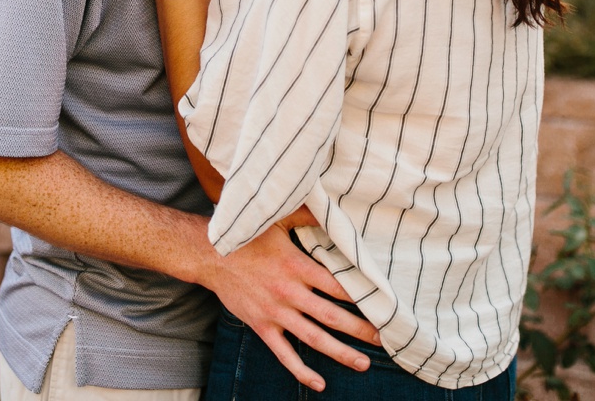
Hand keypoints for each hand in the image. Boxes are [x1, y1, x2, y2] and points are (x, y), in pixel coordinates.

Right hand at [201, 224, 381, 392]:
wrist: (210, 256)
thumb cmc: (247, 236)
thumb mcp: (278, 220)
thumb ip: (307, 217)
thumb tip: (333, 211)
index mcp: (297, 266)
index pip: (338, 285)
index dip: (362, 296)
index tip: (382, 304)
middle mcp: (290, 293)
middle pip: (332, 316)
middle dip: (361, 330)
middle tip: (384, 340)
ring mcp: (276, 313)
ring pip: (314, 338)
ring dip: (340, 353)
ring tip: (363, 363)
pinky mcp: (262, 326)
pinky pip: (284, 354)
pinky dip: (302, 370)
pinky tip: (319, 383)